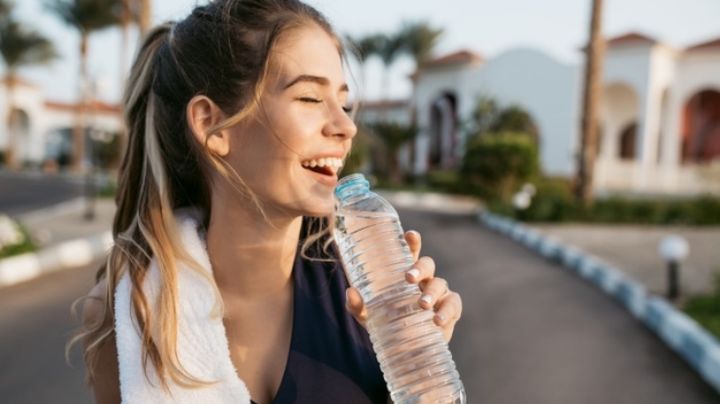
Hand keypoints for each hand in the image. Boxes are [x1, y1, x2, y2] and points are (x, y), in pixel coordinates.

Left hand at [345, 230, 462, 342]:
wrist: (404, 350)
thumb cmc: (386, 324)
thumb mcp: (368, 316)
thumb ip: (357, 306)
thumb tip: (351, 292)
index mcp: (406, 274)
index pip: (411, 252)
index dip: (412, 241)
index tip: (410, 235)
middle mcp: (425, 280)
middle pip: (428, 265)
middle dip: (420, 268)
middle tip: (409, 277)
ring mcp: (440, 294)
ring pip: (440, 284)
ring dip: (432, 292)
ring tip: (422, 304)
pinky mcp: (450, 311)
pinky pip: (453, 305)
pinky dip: (447, 311)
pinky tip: (437, 320)